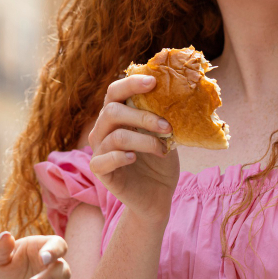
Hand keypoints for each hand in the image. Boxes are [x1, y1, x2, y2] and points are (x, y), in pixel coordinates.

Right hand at [87, 74, 179, 224]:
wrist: (157, 197)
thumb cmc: (159, 162)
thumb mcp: (164, 135)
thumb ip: (162, 116)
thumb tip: (178, 94)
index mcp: (117, 115)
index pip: (115, 91)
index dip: (131, 83)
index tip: (154, 81)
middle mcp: (103, 129)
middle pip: (112, 111)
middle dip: (143, 116)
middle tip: (167, 126)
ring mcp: (99, 149)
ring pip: (116, 136)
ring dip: (144, 140)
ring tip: (162, 149)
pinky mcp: (100, 170)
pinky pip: (104, 159)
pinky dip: (121, 156)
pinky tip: (135, 158)